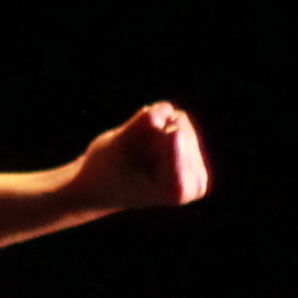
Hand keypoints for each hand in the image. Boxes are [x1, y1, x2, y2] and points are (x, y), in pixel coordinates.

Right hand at [71, 102, 210, 211]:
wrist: (100, 186)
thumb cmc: (105, 170)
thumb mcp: (117, 145)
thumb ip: (144, 124)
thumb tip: (168, 109)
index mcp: (178, 188)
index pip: (174, 134)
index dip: (146, 135)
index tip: (132, 160)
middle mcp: (196, 182)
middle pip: (179, 126)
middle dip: (150, 134)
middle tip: (134, 159)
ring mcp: (198, 169)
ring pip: (179, 119)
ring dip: (153, 131)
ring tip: (139, 157)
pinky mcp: (194, 155)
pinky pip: (177, 117)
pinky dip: (157, 128)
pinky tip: (147, 151)